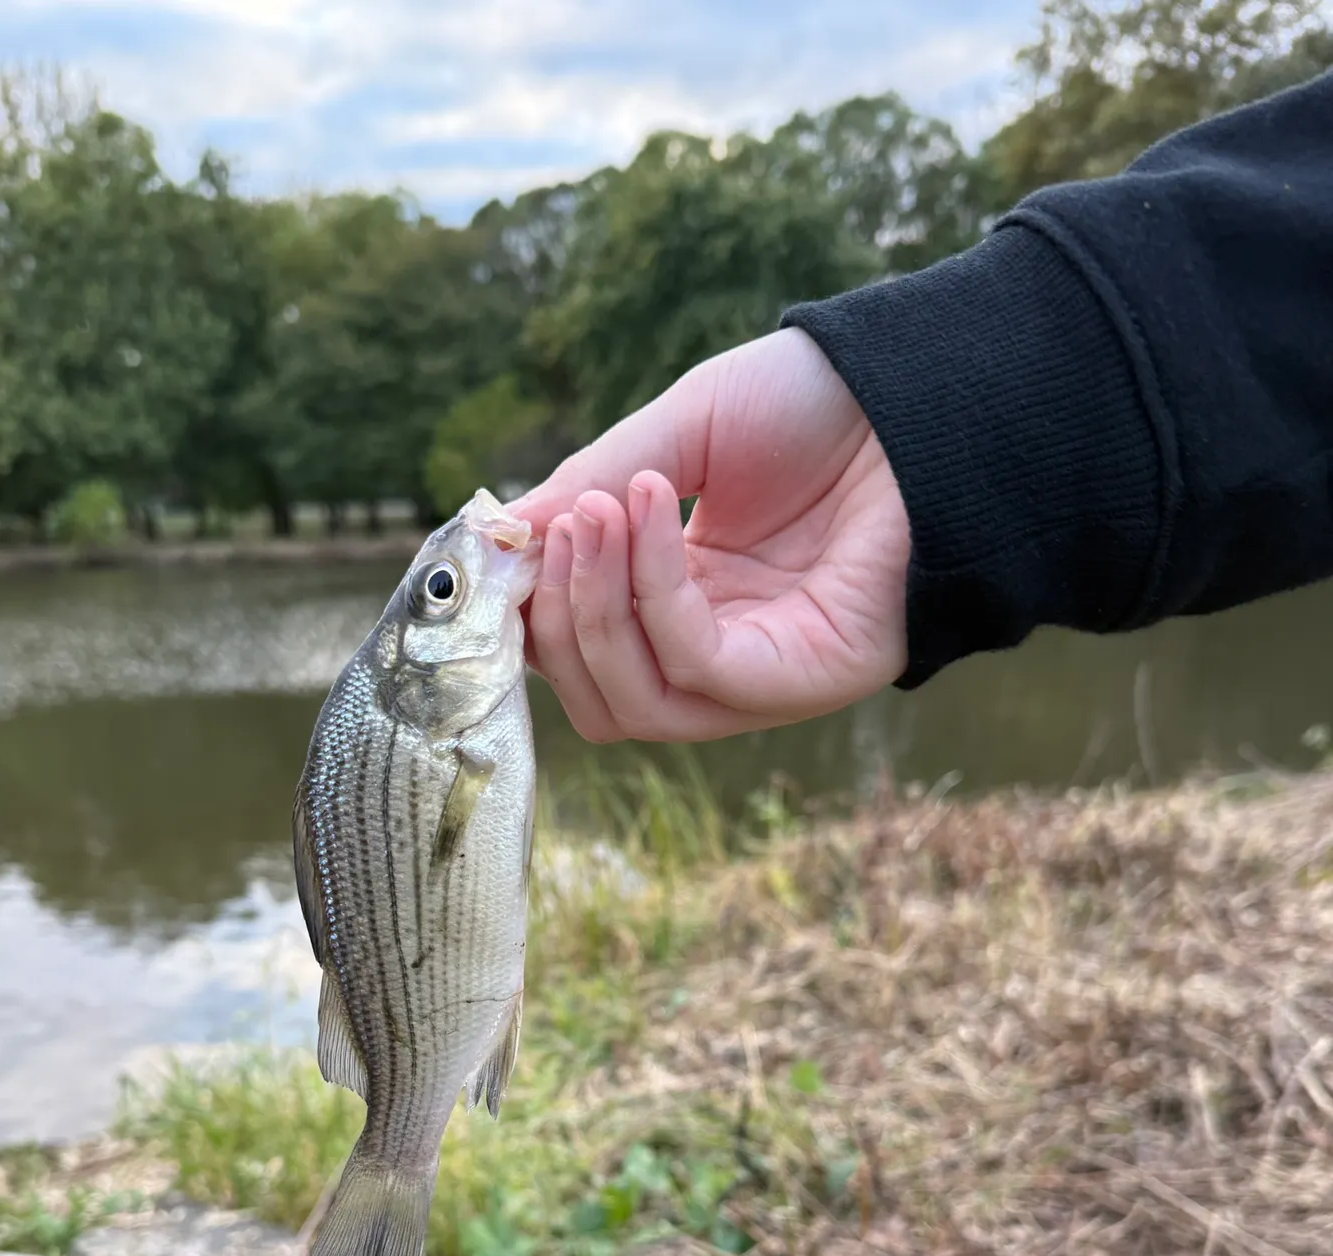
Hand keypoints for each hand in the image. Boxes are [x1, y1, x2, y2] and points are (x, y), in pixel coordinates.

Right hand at [509, 327, 911, 742]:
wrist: (921, 386)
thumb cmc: (811, 406)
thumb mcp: (675, 436)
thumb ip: (591, 488)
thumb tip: (503, 543)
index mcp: (684, 602)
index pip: (584, 653)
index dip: (532, 615)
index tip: (497, 551)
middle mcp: (718, 653)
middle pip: (601, 701)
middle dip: (556, 620)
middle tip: (559, 524)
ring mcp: (761, 678)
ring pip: (636, 705)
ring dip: (593, 611)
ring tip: (596, 511)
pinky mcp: (804, 681)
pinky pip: (697, 665)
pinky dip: (653, 590)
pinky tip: (649, 505)